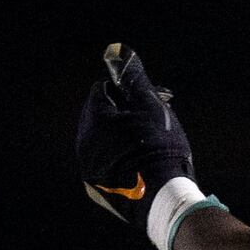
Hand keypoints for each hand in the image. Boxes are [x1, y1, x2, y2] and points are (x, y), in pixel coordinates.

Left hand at [75, 42, 193, 224]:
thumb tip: (115, 49)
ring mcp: (88, 169)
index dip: (127, 92)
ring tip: (146, 146)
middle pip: (100, 117)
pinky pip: (104, 166)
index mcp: (94, 119)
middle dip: (122, 115)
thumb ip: (131, 77)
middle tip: (150, 123)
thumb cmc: (161, 149)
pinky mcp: (95, 190)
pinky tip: (139, 168)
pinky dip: (118, 162)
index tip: (149, 101)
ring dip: (120, 139)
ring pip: (101, 143)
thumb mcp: (150, 106)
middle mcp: (84, 143)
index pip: (102, 90)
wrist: (165, 201)